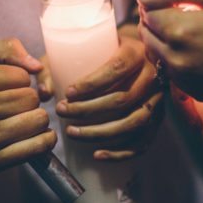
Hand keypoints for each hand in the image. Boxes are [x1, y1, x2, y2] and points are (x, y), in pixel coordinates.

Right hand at [0, 39, 55, 173]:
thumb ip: (3, 49)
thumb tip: (37, 66)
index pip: (22, 76)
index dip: (17, 80)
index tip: (5, 87)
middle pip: (32, 98)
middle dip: (26, 98)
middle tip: (12, 103)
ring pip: (38, 120)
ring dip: (35, 118)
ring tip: (21, 118)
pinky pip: (37, 147)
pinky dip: (43, 140)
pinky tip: (33, 134)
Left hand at [37, 34, 162, 161]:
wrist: (136, 56)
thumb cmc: (103, 50)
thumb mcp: (82, 48)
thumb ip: (58, 65)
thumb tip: (45, 93)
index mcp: (136, 51)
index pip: (116, 68)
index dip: (91, 83)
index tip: (68, 93)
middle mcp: (152, 76)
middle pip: (123, 99)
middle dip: (88, 110)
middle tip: (62, 111)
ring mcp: (158, 101)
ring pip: (133, 123)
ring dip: (100, 132)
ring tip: (72, 132)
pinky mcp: (157, 120)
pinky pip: (142, 142)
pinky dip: (119, 152)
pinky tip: (96, 154)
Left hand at [137, 0, 202, 101]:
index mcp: (179, 31)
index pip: (147, 12)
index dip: (156, 0)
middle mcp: (177, 60)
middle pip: (148, 36)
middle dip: (157, 21)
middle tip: (183, 10)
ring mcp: (187, 81)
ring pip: (159, 57)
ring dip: (166, 41)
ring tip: (196, 29)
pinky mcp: (199, 95)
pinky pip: (176, 75)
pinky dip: (180, 60)